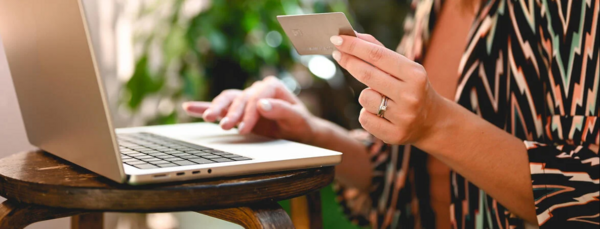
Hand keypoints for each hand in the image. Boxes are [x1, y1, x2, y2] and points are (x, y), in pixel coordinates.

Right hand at [182, 76, 320, 144]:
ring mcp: (246, 99)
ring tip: (208, 118)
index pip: (255, 97)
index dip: (249, 113)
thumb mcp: (297, 119)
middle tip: (224, 125)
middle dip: (231, 112)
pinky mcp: (238, 110)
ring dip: (216, 109)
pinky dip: (204, 107)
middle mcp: (256, 89)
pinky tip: (189, 107)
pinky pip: (220, 107)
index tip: (245, 128)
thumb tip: (262, 104)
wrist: (300, 132)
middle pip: (238, 98)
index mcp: (271, 86)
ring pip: (227, 100)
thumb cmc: (300, 124)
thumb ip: (282, 110)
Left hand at [330, 33, 443, 144]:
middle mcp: (410, 95)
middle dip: (349, 62)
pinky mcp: (394, 135)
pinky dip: (367, 114)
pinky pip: (364, 119)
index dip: (355, 46)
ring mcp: (403, 116)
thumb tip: (353, 36)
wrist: (431, 122)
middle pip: (367, 75)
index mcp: (415, 74)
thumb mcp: (404, 67)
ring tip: (380, 98)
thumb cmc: (411, 87)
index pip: (378, 55)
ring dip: (365, 95)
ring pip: (364, 98)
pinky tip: (380, 115)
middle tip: (338, 54)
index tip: (337, 39)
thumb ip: (379, 51)